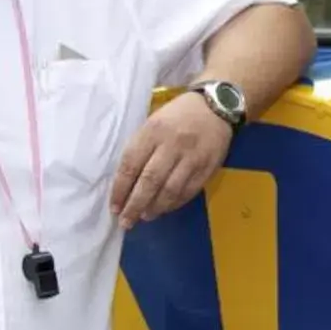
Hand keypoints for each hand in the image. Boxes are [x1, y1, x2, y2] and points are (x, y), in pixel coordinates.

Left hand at [111, 93, 234, 228]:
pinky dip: (174, 204)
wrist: (216, 107)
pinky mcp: (207, 168)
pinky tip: (165, 208)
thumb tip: (126, 182)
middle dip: (134, 205)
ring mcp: (191, 158)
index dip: (120, 189)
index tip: (114, 207)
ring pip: (170, 190)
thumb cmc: (177, 115)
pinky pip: (188, 192)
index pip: (131, 165)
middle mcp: (171, 145)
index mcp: (153, 132)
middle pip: (149, 181)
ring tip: (145, 216)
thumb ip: (140, 148)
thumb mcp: (153, 123)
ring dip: (155, 208)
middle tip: (126, 222)